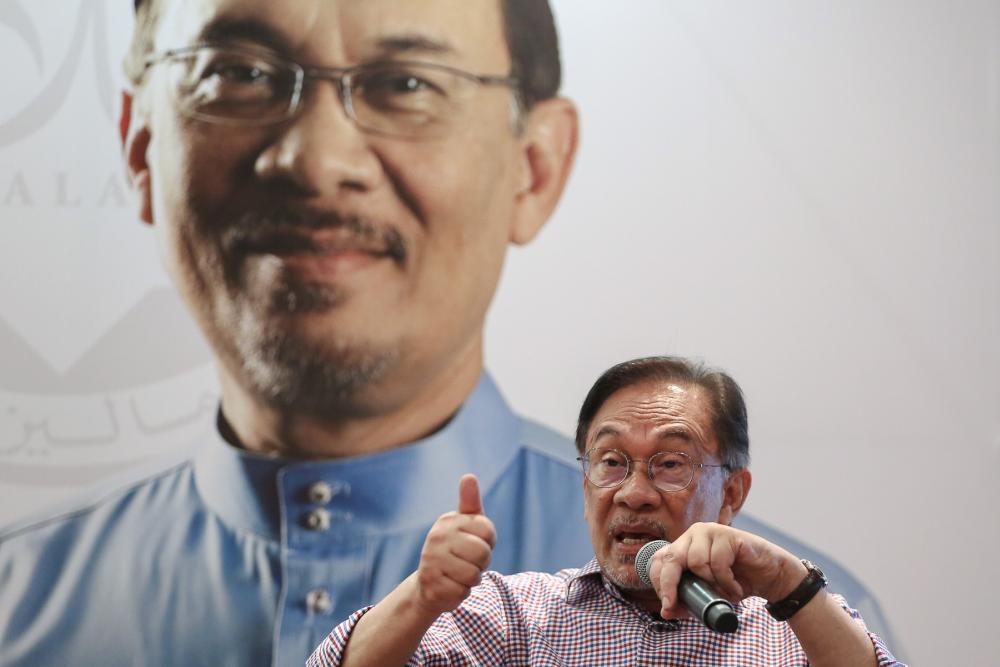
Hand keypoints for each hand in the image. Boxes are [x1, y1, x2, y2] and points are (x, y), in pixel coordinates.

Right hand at [412, 474, 496, 617]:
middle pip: (483, 553)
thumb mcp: (466, 525)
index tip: (474, 543)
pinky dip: (462, 592)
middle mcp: (436, 537)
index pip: (488, 530)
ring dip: (472, 579)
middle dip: (481, 563)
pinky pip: (464, 591)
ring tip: (458, 574)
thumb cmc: (456, 551)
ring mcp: (432, 561)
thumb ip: (470, 503)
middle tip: (467, 562)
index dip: (488, 542)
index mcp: (448, 520)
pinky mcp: (432, 585)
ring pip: (474, 574)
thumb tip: (469, 476)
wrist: (429, 584)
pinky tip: (450, 586)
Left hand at [647, 522, 807, 619]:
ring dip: (711, 583)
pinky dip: (726, 581)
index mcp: (684, 546)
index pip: (659, 559)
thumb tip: (666, 611)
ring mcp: (710, 532)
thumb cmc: (737, 583)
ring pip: (696, 561)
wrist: (771, 578)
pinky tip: (736, 585)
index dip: (658, 582)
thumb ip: (687, 600)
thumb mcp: (708, 595)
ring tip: (725, 590)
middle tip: (674, 605)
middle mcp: (693, 535)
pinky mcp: (727, 534)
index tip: (666, 605)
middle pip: (672, 558)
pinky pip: (717, 562)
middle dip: (671, 585)